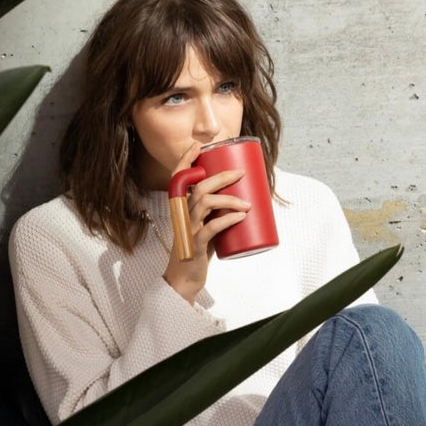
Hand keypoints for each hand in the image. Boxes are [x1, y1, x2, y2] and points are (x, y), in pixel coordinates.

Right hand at [163, 142, 249, 303]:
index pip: (179, 178)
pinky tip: (241, 217)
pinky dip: (228, 220)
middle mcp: (182, 214)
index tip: (199, 146)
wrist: (184, 279)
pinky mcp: (196, 244)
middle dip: (221, 177)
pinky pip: (212, 227)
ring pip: (205, 203)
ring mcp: (188, 228)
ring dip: (229, 200)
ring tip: (247, 204)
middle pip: (199, 187)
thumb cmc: (197, 251)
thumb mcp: (204, 227)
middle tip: (240, 174)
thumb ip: (216, 213)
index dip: (186, 160)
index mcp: (182, 207)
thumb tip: (244, 201)